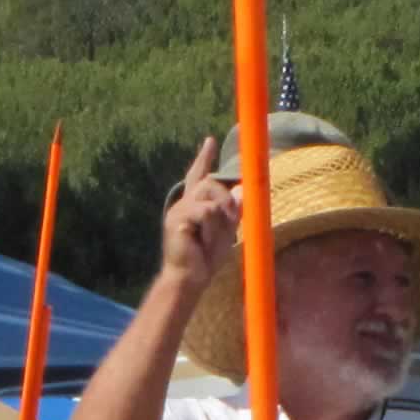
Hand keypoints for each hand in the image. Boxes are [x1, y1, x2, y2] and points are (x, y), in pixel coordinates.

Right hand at [156, 134, 242, 288]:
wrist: (188, 278)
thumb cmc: (205, 258)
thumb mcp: (226, 231)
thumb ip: (233, 211)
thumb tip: (242, 190)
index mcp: (193, 205)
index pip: (198, 175)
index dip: (204, 158)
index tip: (210, 140)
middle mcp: (183, 203)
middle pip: (210, 183)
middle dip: (225, 201)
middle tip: (227, 224)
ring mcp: (178, 210)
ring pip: (211, 198)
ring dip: (220, 219)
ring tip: (209, 239)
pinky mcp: (177, 219)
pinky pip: (207, 212)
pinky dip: (211, 229)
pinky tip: (200, 242)